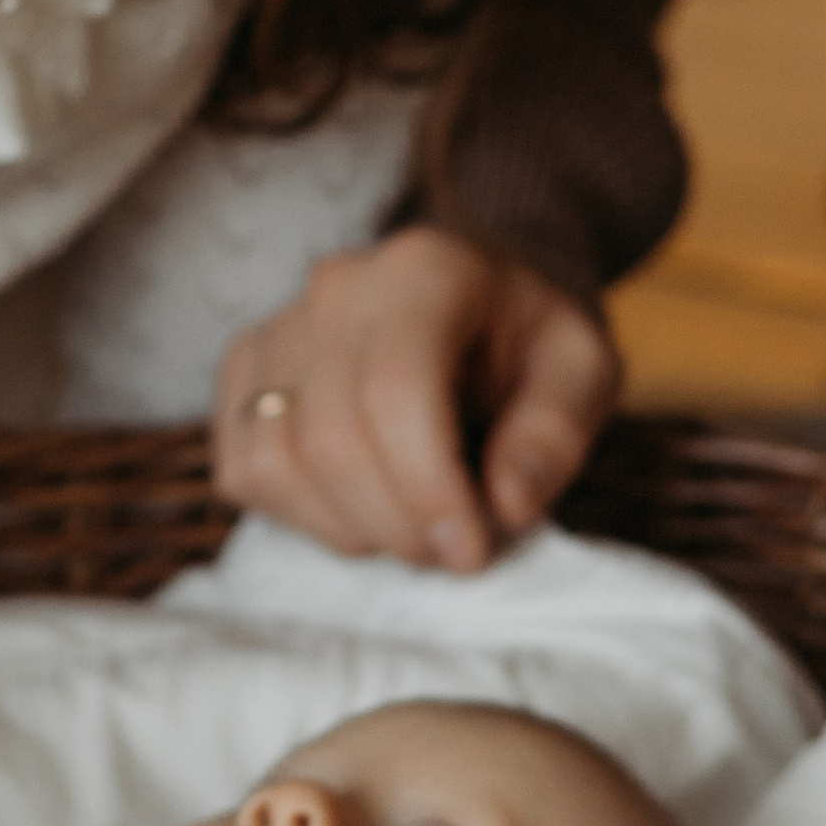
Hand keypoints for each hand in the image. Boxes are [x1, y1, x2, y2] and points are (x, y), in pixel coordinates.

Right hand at [215, 224, 618, 571]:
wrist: (474, 295)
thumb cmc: (528, 337)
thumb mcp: (582, 368)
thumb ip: (556, 433)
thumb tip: (507, 504)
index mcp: (425, 272)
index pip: (396, 389)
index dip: (427, 488)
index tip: (471, 551)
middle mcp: (335, 290)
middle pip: (334, 438)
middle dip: (398, 525)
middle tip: (456, 553)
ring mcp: (278, 327)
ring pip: (279, 462)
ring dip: (351, 527)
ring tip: (413, 526)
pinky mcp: (243, 373)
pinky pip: (246, 469)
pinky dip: (303, 514)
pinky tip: (361, 505)